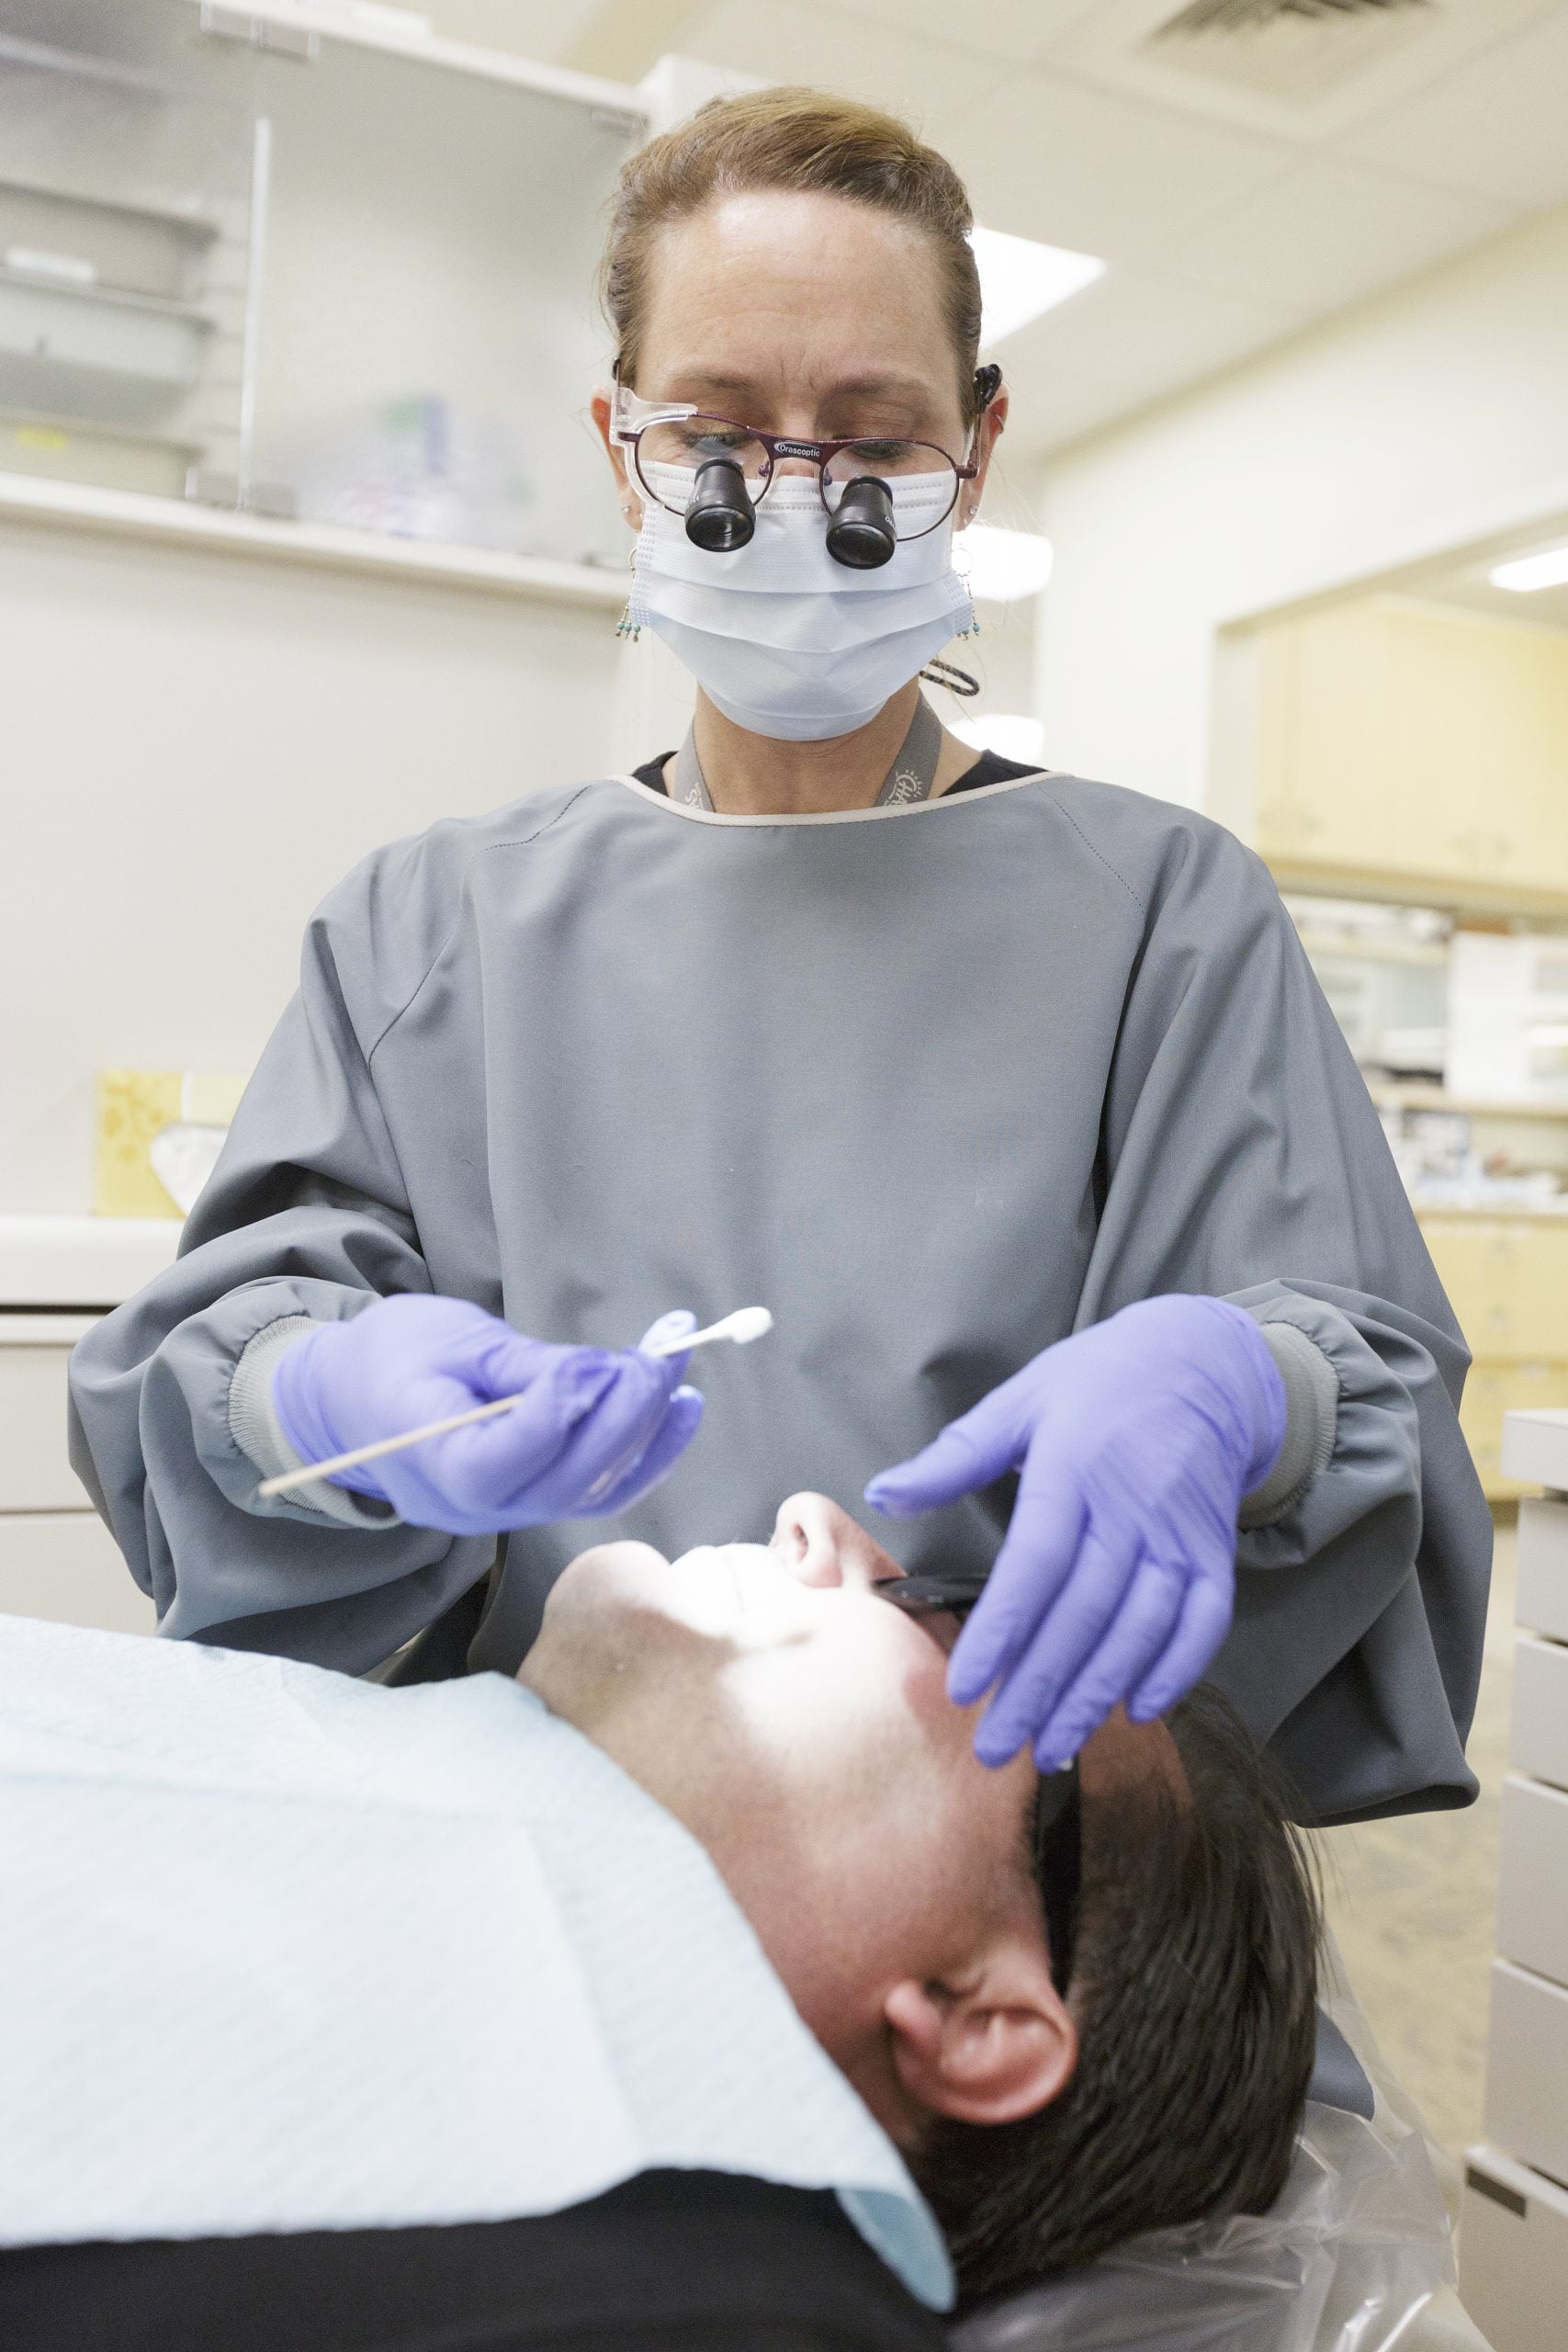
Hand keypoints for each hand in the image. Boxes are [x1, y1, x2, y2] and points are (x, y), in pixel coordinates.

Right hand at [271, 1295, 702, 1535]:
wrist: (355, 1402)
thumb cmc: (394, 1357)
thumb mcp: (447, 1340)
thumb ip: (520, 1366)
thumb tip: (597, 1375)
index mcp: (430, 1462)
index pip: (500, 1459)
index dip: (555, 1414)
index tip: (596, 1362)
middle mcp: (472, 1508)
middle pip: (562, 1478)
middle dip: (624, 1414)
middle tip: (661, 1355)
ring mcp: (507, 1515)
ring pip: (591, 1489)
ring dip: (647, 1428)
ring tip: (675, 1366)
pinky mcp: (533, 1503)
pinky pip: (599, 1491)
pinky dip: (648, 1453)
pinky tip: (683, 1409)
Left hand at [864, 1296, 1284, 1769]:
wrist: (1201, 1362)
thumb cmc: (1096, 1382)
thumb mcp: (1021, 1400)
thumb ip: (955, 1455)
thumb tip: (883, 1492)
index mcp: (1074, 1470)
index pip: (1035, 1567)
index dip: (1002, 1633)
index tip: (965, 1690)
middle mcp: (1132, 1508)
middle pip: (1083, 1615)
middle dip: (1038, 1689)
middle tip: (997, 1748)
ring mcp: (1181, 1534)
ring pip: (1140, 1630)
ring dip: (1096, 1696)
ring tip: (1052, 1746)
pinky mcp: (1216, 1552)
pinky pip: (1203, 1623)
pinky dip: (1174, 1670)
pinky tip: (1136, 1709)